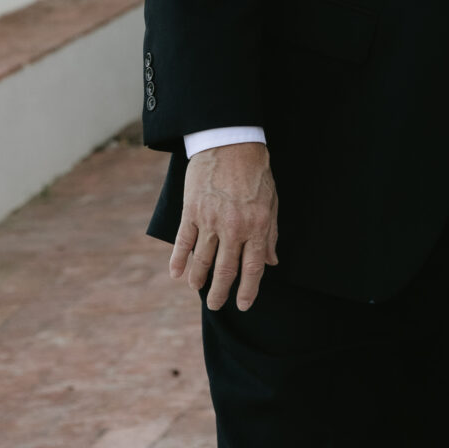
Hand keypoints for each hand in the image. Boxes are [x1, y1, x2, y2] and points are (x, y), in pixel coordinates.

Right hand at [170, 143, 278, 312]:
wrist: (231, 141)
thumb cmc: (255, 171)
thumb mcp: (272, 201)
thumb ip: (271, 233)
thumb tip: (271, 262)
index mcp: (257, 226)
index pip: (252, 268)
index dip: (248, 291)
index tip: (244, 305)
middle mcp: (234, 227)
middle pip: (225, 270)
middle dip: (220, 293)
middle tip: (216, 305)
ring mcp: (211, 220)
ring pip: (202, 261)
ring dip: (198, 280)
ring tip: (197, 290)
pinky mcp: (192, 210)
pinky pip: (183, 242)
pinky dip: (178, 260)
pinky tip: (177, 273)